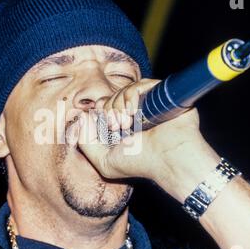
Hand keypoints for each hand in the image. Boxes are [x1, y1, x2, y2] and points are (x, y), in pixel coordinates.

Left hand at [77, 78, 220, 202]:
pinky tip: (135, 113)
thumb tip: (81, 117)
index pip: (103, 108)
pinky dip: (131, 97)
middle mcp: (135, 114)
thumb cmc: (140, 163)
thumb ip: (85, 143)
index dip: (98, 112)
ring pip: (122, 91)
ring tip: (127, 124)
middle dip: (108, 112)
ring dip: (118, 107)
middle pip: (110, 99)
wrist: (168, 158)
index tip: (102, 123)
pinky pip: (137, 86)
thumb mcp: (104, 162)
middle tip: (116, 128)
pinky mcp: (160, 94)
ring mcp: (148, 103)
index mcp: (123, 126)